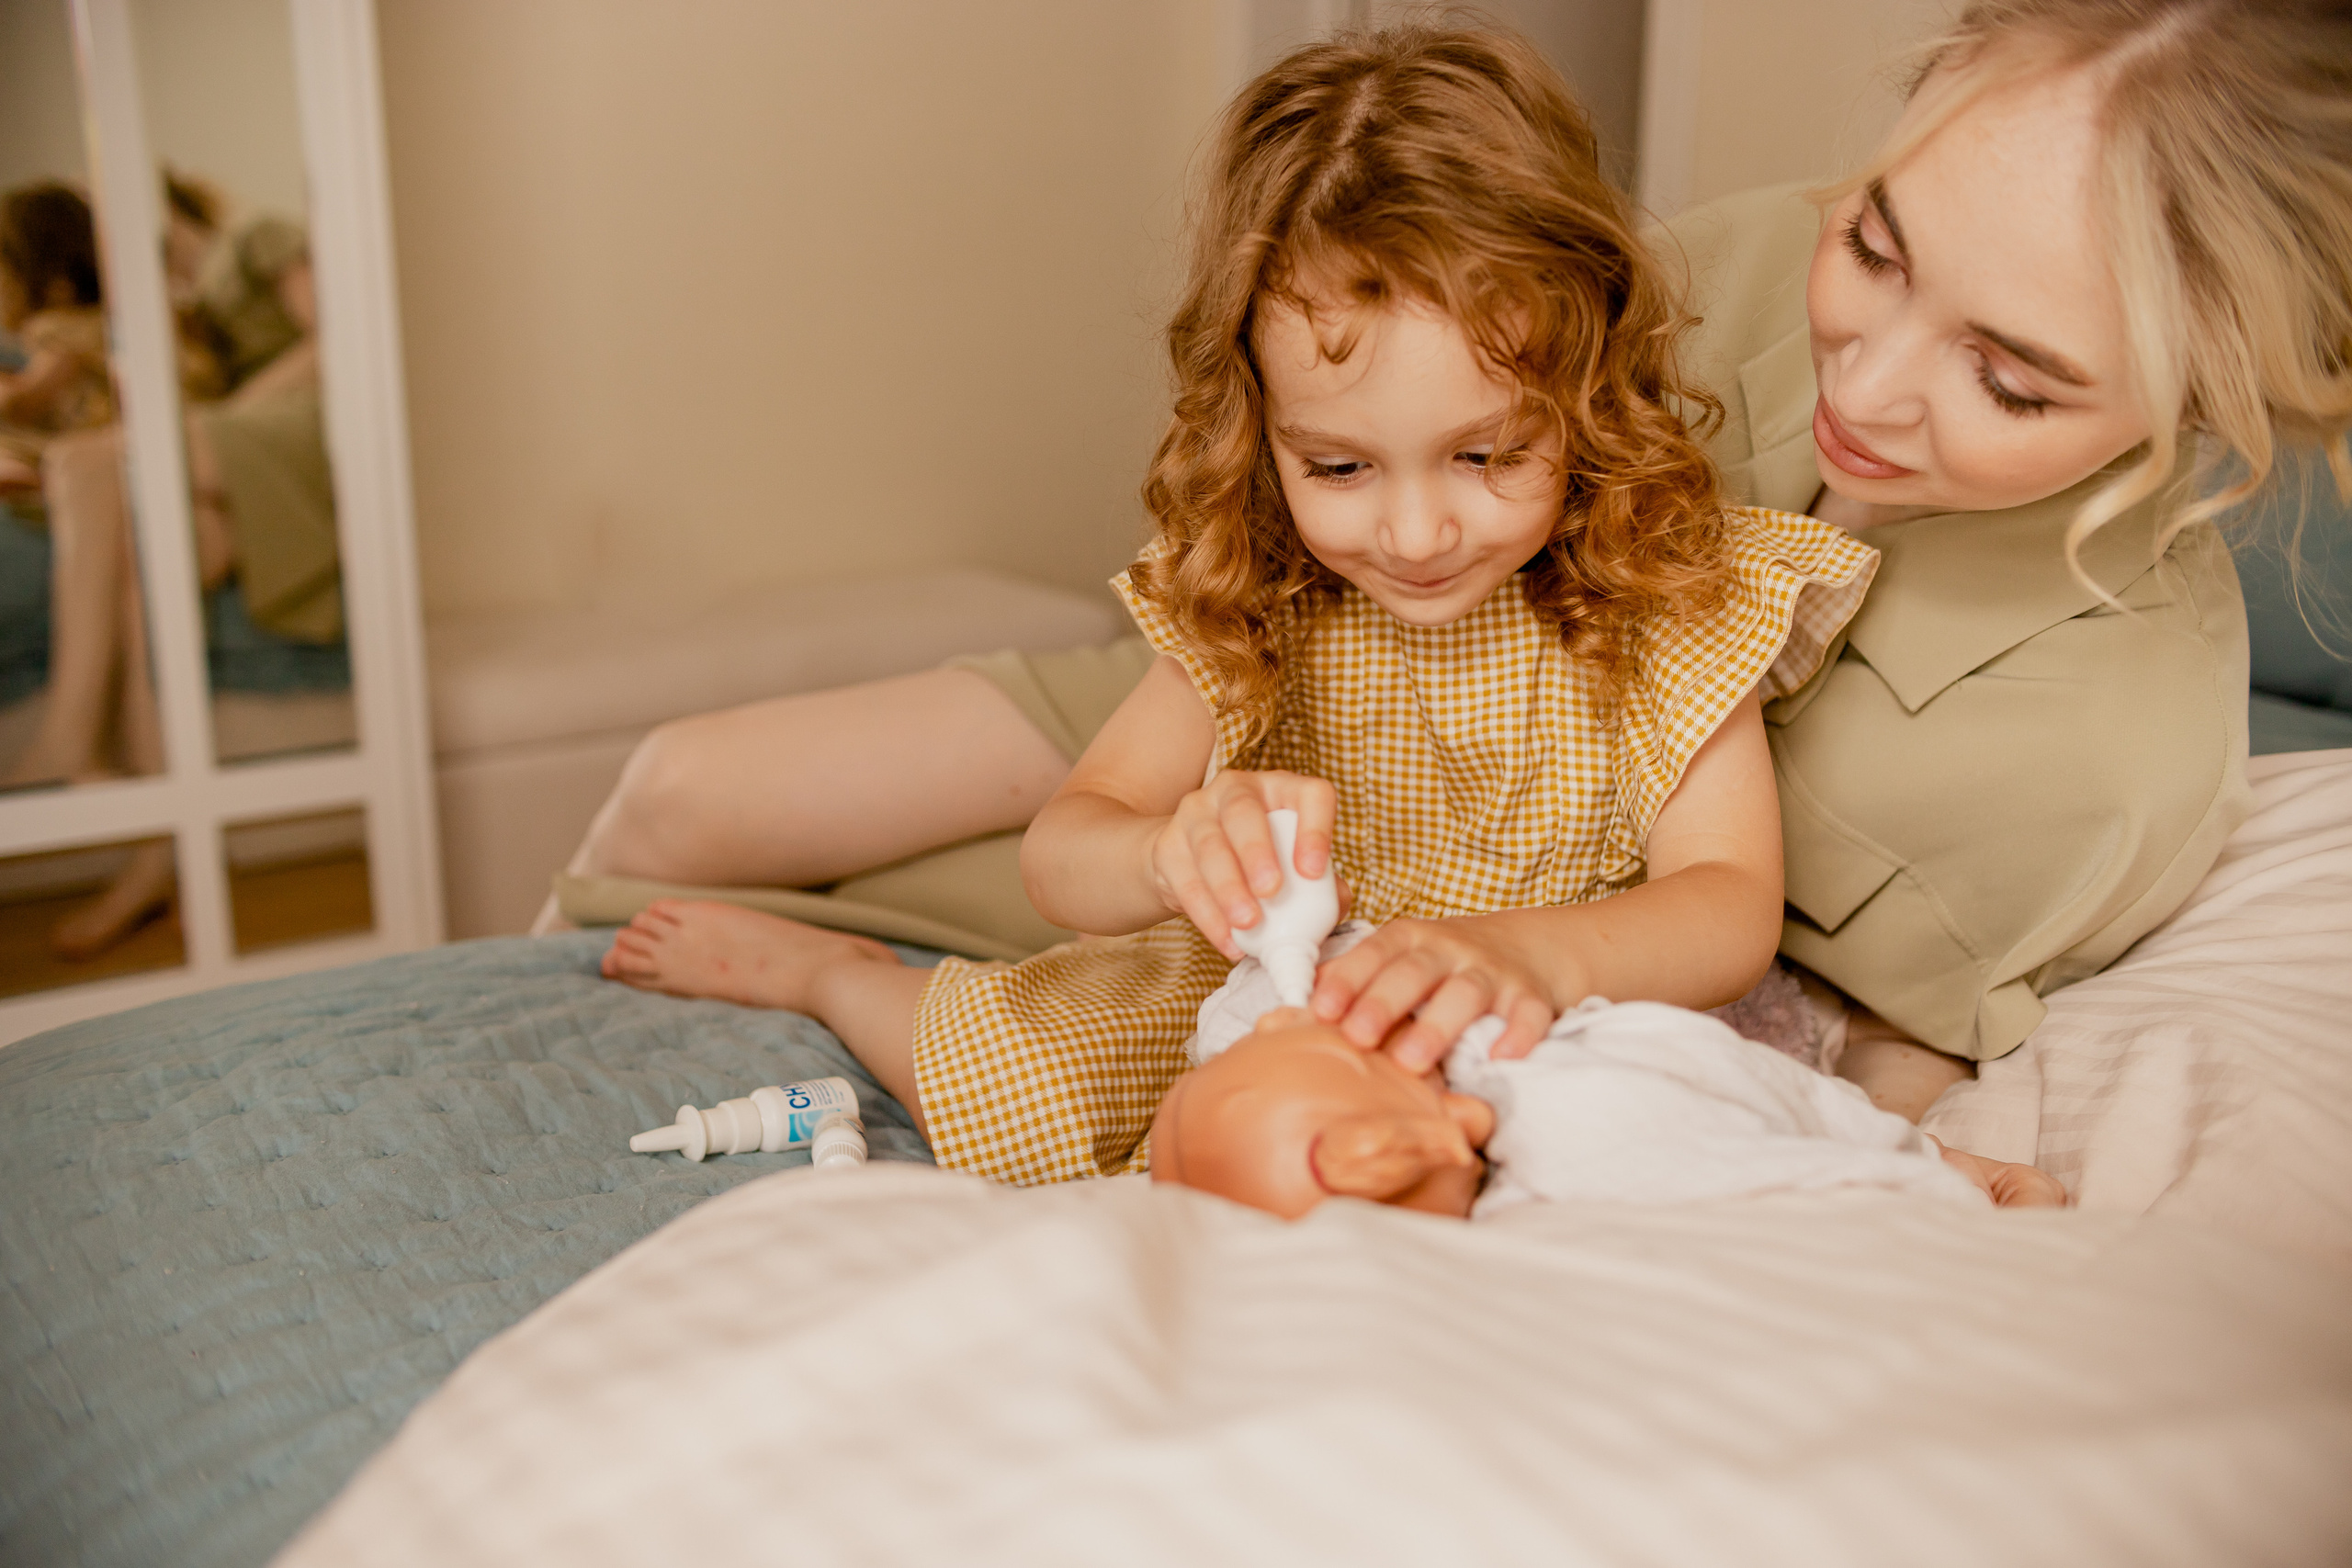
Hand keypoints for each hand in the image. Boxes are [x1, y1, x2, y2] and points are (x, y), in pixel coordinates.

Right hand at [1148, 769, 1334, 958]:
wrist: (1191, 864)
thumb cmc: (1262, 866)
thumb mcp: (1293, 867)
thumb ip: (1322, 887)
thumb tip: (1336, 905)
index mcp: (1282, 790)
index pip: (1308, 794)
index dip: (1315, 828)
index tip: (1314, 872)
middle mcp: (1236, 790)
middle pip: (1243, 811)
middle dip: (1256, 851)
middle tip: (1271, 891)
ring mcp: (1196, 813)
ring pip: (1209, 845)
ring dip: (1228, 887)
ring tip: (1247, 924)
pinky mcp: (1167, 844)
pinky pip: (1185, 879)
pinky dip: (1207, 915)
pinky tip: (1228, 941)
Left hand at [1310, 916, 1562, 1072]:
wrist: (1531, 945)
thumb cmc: (1448, 961)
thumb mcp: (1403, 955)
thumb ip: (1358, 975)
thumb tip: (1293, 1004)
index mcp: (1412, 939)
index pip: (1375, 952)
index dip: (1348, 978)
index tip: (1320, 1008)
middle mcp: (1450, 950)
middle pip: (1414, 972)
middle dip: (1383, 1002)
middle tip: (1357, 1037)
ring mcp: (1492, 972)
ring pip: (1466, 994)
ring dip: (1437, 1025)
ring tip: (1412, 1062)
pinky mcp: (1531, 996)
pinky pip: (1529, 1013)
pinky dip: (1520, 1034)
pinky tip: (1502, 1057)